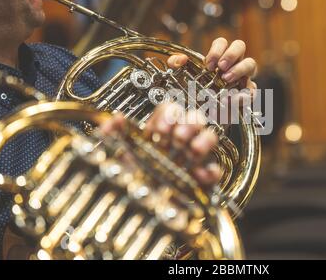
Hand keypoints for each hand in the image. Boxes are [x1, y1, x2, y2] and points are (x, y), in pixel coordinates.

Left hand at [100, 103, 221, 187]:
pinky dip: (210, 171)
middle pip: (194, 118)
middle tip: (178, 137)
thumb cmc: (128, 184)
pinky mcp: (202, 180)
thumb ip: (110, 137)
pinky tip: (198, 175)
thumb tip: (114, 120)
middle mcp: (178, 143)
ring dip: (204, 140)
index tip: (161, 128)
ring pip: (209, 137)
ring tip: (192, 150)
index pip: (171, 110)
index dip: (169, 114)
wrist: (137, 215)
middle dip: (188, 123)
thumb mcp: (114, 159)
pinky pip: (215, 170)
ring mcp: (192, 159)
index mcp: (159, 134)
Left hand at [167, 38, 257, 92]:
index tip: (208, 65)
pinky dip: (242, 94)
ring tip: (226, 79)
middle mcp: (233, 64)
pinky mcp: (247, 95)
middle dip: (231, 54)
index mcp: (219, 57)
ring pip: (251, 64)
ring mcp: (243, 77)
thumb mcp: (184, 78)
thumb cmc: (198, 93)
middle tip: (221, 67)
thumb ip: (177, 65)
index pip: (222, 42)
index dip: (217, 50)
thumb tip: (180, 59)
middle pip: (240, 45)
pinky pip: (251, 91)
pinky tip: (230, 99)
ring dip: (239, 69)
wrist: (207, 116)